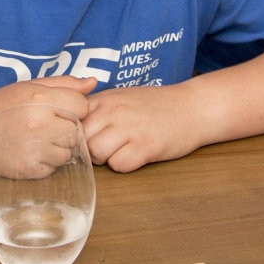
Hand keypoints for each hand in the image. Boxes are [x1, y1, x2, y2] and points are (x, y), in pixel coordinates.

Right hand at [0, 76, 94, 175]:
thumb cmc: (1, 104)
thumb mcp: (30, 86)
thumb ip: (64, 83)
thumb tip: (93, 83)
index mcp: (40, 98)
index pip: (82, 106)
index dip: (73, 108)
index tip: (58, 110)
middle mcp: (39, 124)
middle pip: (77, 131)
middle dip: (67, 129)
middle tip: (47, 126)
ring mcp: (34, 149)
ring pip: (68, 153)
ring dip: (58, 148)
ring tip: (38, 139)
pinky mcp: (28, 169)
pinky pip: (53, 169)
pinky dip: (46, 162)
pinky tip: (30, 151)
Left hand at [81, 84, 197, 171]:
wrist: (194, 107)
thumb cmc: (157, 105)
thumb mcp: (122, 97)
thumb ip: (96, 108)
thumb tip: (70, 126)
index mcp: (105, 99)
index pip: (71, 120)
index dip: (75, 135)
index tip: (84, 140)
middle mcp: (114, 111)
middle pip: (81, 140)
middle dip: (89, 150)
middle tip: (107, 148)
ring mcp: (130, 127)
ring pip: (96, 154)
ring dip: (106, 159)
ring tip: (121, 151)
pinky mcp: (146, 145)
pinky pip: (119, 165)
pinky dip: (124, 166)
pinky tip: (136, 156)